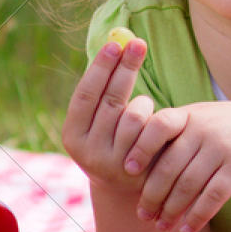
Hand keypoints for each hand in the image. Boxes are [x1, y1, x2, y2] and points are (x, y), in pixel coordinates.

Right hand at [61, 36, 153, 193]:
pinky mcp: (138, 171)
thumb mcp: (102, 121)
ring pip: (134, 116)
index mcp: (72, 135)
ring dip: (144, 102)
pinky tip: (157, 123)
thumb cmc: (116, 141)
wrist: (129, 189)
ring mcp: (112, 165)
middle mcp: (87, 152)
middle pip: (110, 101)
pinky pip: (152, 132)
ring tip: (144, 107)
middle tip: (138, 42)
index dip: (101, 68)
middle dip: (126, 68)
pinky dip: (156, 120)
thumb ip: (104, 91)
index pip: (86, 94)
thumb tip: (117, 42)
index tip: (115, 43)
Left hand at [124, 100, 230, 231]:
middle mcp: (205, 129)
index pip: (158, 125)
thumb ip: (175, 131)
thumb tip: (132, 157)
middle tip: (143, 215)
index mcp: (191, 115)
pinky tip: (187, 229)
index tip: (127, 171)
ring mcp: (223, 148)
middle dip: (152, 195)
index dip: (140, 147)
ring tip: (162, 226)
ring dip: (172, 210)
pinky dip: (197, 216)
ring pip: (188, 185)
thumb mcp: (205, 119)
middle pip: (169, 165)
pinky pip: (212, 196)